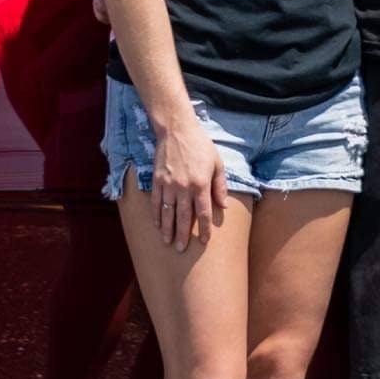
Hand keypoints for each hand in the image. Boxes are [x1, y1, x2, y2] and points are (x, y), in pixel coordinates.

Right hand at [150, 112, 227, 251]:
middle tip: (182, 249)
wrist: (176, 130)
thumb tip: (224, 206)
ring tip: (168, 242)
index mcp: (200, 184)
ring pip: (167, 213)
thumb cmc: (200, 145)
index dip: (204, 229)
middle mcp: (183, 187)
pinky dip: (156, 215)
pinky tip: (158, 225)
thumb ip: (220, 186)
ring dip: (168, 229)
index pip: (203, 213)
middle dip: (183, 235)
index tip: (204, 241)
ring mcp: (168, 185)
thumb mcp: (217, 163)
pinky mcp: (157, 180)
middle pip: (183, 217)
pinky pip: (155, 202)